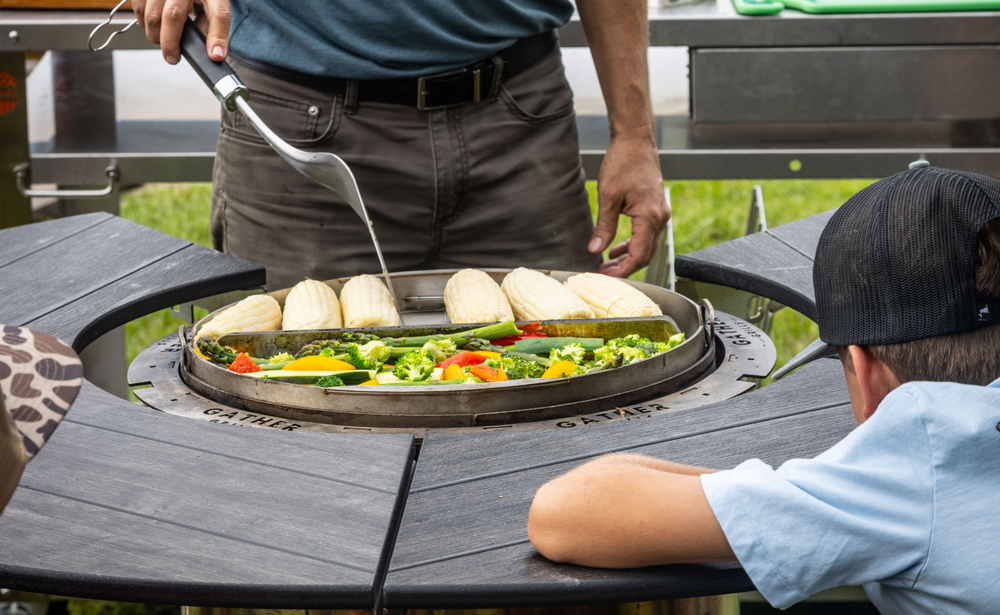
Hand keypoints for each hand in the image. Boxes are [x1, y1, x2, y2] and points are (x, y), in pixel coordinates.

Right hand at [133, 0, 230, 64]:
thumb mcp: (213, 3)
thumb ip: (213, 25)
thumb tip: (209, 49)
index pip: (219, 14)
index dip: (218, 36)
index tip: (215, 55)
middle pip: (173, 15)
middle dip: (170, 43)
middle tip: (172, 57)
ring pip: (152, 14)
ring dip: (155, 34)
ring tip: (163, 40)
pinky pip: (138, 6)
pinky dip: (143, 21)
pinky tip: (153, 25)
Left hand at [589, 134, 668, 277]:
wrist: (636, 141)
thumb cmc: (624, 162)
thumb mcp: (608, 196)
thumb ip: (603, 227)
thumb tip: (595, 249)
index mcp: (650, 217)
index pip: (639, 255)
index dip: (622, 270)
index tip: (605, 275)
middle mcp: (660, 218)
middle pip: (646, 255)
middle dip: (625, 268)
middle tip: (603, 273)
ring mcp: (661, 214)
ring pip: (647, 246)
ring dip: (628, 257)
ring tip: (607, 263)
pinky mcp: (656, 209)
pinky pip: (647, 234)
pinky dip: (633, 244)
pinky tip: (616, 248)